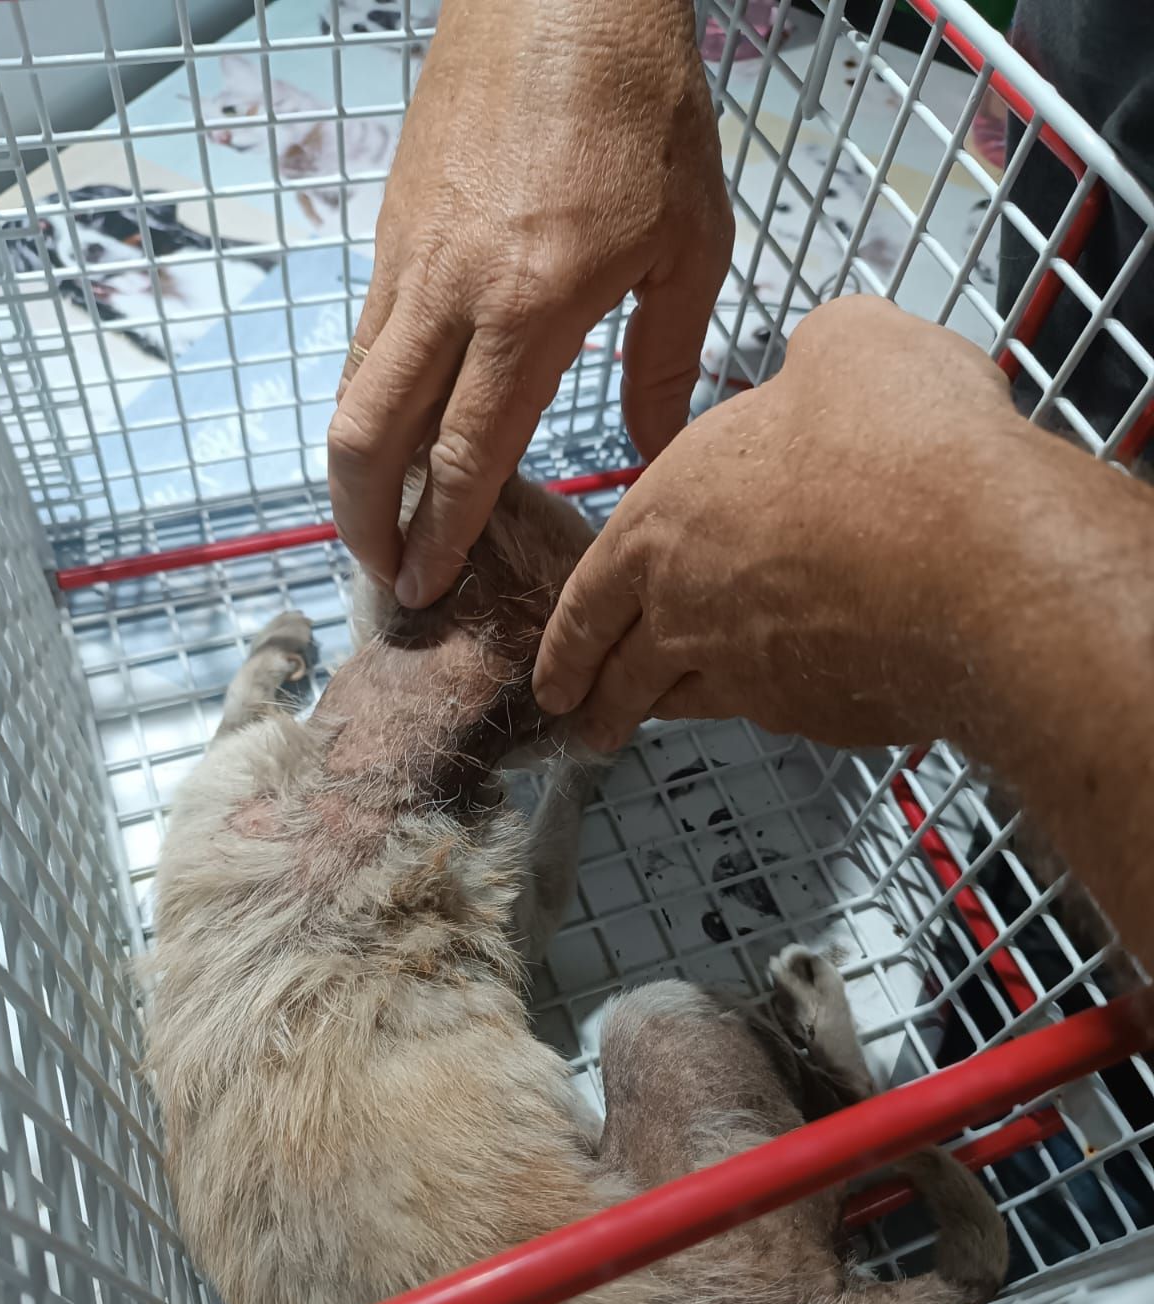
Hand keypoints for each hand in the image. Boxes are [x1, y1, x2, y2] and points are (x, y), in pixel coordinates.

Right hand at [328, 0, 731, 607]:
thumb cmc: (641, 109)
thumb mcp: (689, 243)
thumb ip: (666, 359)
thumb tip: (657, 450)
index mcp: (527, 309)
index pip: (461, 453)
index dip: (440, 533)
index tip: (428, 586)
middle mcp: (448, 294)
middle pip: (369, 435)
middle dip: (364, 519)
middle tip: (382, 572)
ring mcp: (407, 258)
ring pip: (351, 387)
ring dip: (352, 467)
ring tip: (377, 518)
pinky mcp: (391, 228)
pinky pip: (362, 337)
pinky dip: (364, 401)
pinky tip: (391, 428)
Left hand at [533, 297, 1020, 749]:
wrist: (983, 557)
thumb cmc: (895, 440)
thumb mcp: (844, 348)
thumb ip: (808, 365)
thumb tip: (819, 371)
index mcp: (663, 526)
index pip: (588, 598)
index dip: (565, 641)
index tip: (550, 678)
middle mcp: (691, 615)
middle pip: (626, 673)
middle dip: (600, 702)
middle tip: (585, 725)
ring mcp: (757, 678)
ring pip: (693, 703)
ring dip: (668, 715)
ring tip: (658, 723)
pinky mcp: (827, 717)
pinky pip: (786, 712)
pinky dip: (777, 705)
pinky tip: (796, 692)